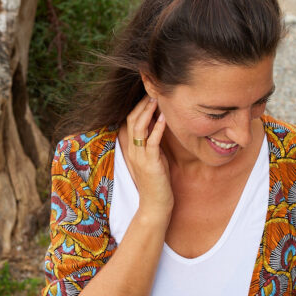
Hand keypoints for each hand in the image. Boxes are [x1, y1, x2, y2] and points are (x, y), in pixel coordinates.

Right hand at [124, 96, 173, 224]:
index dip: (138, 105)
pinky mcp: (150, 163)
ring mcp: (139, 157)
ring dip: (148, 111)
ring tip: (156, 98)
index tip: (149, 92)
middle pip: (132, 120)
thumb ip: (153, 142)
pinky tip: (164, 117)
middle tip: (153, 89)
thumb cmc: (157, 182)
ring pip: (139, 128)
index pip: (131, 120)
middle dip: (142, 103)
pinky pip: (151, 142)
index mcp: (132, 148)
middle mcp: (132, 150)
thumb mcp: (154, 158)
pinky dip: (157, 128)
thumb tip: (160, 123)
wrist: (155, 205)